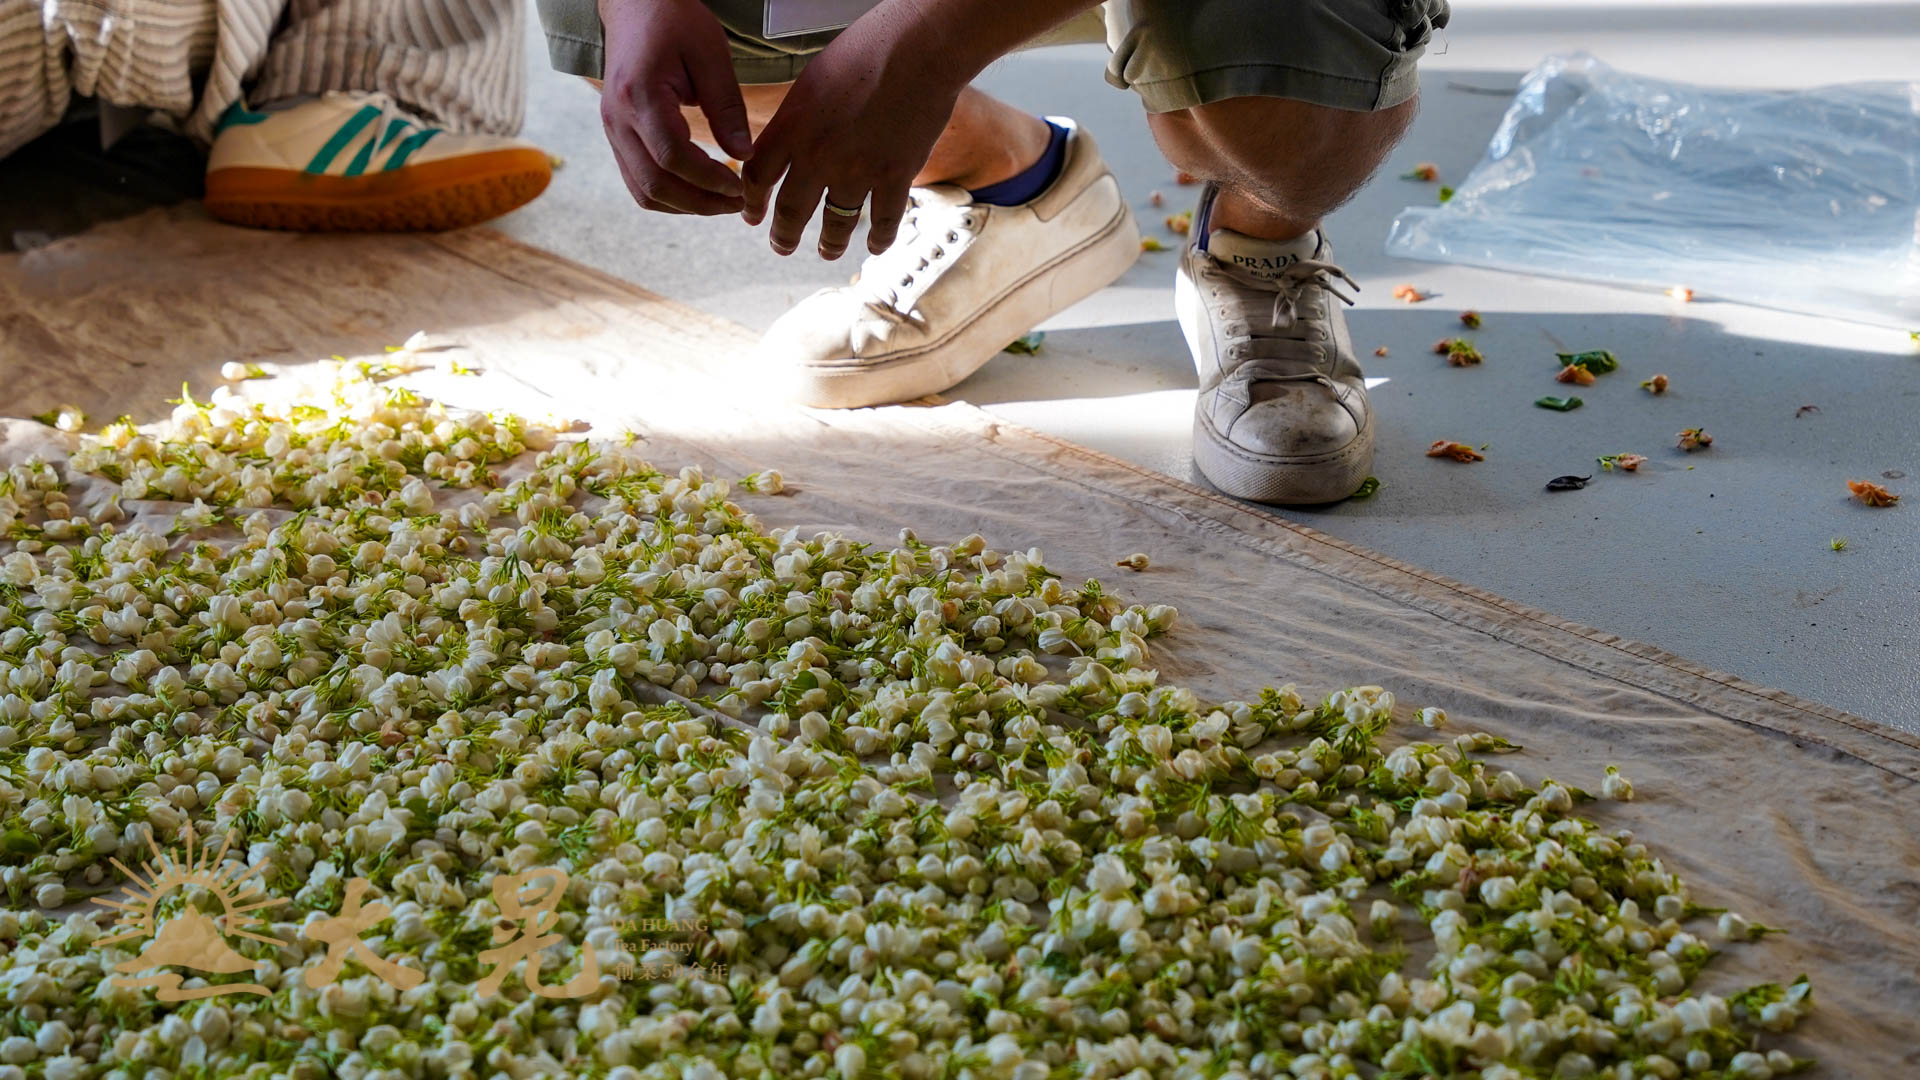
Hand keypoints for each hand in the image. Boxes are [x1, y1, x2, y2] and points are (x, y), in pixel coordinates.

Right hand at [598, 0, 755, 214]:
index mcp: (639, 96)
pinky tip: (698, 191)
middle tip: (736, 204)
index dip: (708, 180)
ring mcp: (611, 130)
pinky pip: (637, 180)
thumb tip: (744, 155)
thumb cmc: (675, 21)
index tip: (739, 186)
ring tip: (720, 202)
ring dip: (684, 206)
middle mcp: (617, 119)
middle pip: (654, 184)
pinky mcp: (616, 136)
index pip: (672, 157)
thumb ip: (726, 107)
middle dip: (699, 203)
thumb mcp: (710, 55)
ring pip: (643, 191)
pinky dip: (668, 195)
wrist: (636, 4)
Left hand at [742, 13, 962, 257]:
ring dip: (829, 243)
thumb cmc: (866, 50)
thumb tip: (789, 141)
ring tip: (827, 251)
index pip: (758, 178)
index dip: (752, 202)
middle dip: (783, 236)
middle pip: (791, 211)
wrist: (917, 49)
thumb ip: (798, 117)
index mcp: (792, 127)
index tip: (752, 216)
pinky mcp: (896, 176)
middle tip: (781, 246)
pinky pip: (884, 221)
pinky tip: (876, 246)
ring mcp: (858, 171)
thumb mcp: (813, 79)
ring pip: (836, 224)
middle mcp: (818, 156)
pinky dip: (879, 239)